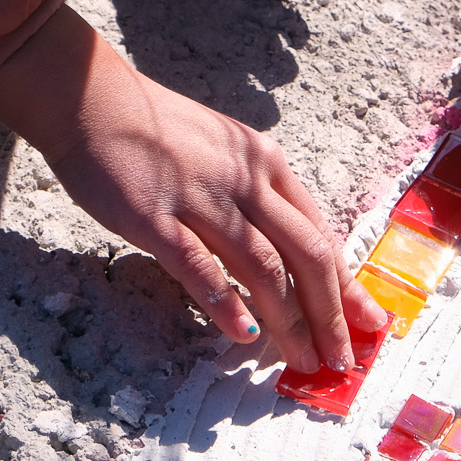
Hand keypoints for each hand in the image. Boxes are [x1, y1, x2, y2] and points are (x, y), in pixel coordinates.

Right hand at [0, 7, 386, 371]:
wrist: (92, 99)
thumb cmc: (155, 132)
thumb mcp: (224, 152)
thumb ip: (255, 195)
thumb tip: (283, 254)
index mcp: (266, 164)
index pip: (320, 233)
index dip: (347, 284)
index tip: (368, 322)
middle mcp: (245, 180)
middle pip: (306, 255)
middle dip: (331, 314)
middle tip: (341, 358)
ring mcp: (202, 198)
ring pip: (263, 267)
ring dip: (288, 321)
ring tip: (300, 360)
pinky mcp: (157, 217)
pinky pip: (200, 266)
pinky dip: (225, 304)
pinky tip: (241, 334)